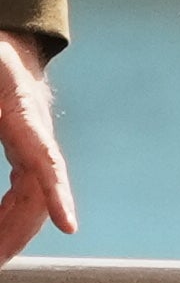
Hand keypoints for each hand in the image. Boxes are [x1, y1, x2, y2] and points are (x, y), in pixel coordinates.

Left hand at [0, 29, 68, 265]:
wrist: (10, 48)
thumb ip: (0, 111)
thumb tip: (32, 164)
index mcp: (24, 114)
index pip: (47, 160)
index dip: (58, 193)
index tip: (70, 226)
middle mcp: (35, 136)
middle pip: (37, 193)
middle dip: (18, 232)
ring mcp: (31, 146)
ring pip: (30, 200)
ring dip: (13, 232)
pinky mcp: (21, 152)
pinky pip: (21, 193)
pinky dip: (9, 217)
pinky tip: (0, 234)